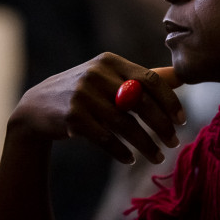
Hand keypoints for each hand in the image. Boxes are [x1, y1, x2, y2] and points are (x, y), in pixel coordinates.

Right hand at [11, 53, 185, 164]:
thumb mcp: (109, 77)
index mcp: (111, 61)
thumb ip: (143, 78)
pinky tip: (130, 158)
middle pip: (140, 102)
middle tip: (174, 142)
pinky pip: (105, 138)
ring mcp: (82, 95)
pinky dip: (121, 151)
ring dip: (145, 144)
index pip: (150, 79)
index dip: (170, 101)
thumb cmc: (84, 92)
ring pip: (124, 124)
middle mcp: (96, 74)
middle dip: (161, 125)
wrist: (37, 107)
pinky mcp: (72, 117)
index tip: (182, 120)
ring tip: (158, 157)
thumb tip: (182, 76)